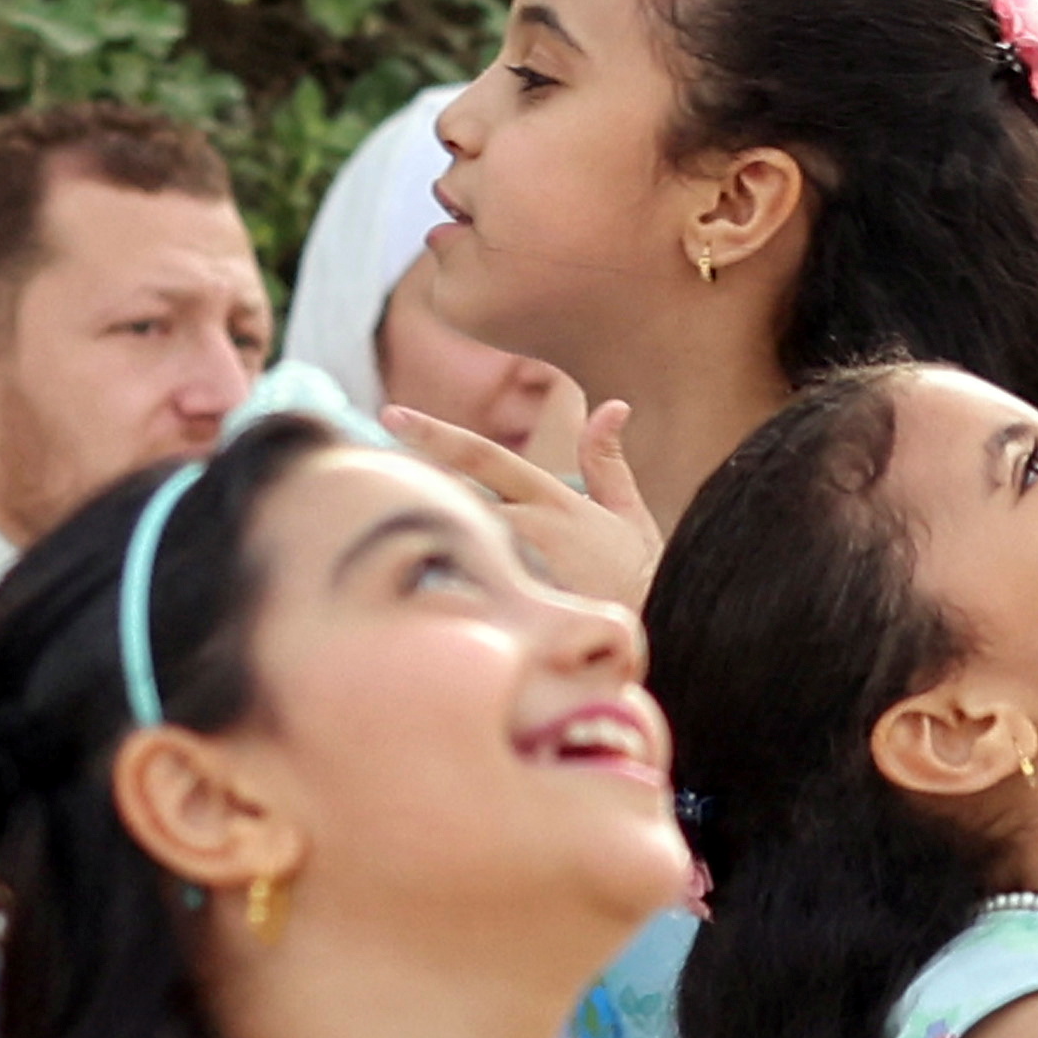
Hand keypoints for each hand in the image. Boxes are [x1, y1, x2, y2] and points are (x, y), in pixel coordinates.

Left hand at [393, 368, 660, 613]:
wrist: (672, 632)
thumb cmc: (644, 578)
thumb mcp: (630, 515)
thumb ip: (608, 461)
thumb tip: (613, 406)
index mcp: (551, 499)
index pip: (483, 456)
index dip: (434, 433)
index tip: (390, 415)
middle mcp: (533, 527)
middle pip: (453, 499)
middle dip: (412, 494)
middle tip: (365, 489)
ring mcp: (526, 569)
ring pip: (455, 547)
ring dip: (425, 546)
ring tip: (389, 554)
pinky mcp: (524, 609)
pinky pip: (469, 596)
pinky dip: (442, 594)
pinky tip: (417, 605)